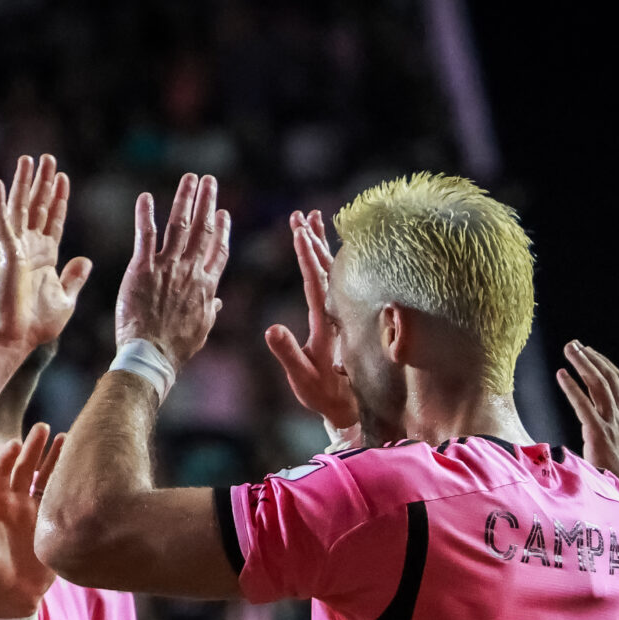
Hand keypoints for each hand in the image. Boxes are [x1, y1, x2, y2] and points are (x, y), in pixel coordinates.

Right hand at [0, 154, 92, 350]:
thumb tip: (86, 260)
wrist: (16, 339)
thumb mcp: (66, 300)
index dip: (58, 199)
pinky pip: (2, 224)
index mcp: (45, 258)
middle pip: (37, 208)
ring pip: (20, 209)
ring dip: (23, 184)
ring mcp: (16, 250)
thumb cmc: (36, 325)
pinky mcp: (7, 255)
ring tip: (28, 159)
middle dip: (43, 183)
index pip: (53, 220)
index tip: (63, 177)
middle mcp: (29, 249)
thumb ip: (74, 279)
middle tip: (47, 158)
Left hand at [0, 422, 62, 619]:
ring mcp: (35, 511)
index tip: (17, 443)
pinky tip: (79, 468)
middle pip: (26, 468)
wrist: (9, 597)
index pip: (3, 472)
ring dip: (55, 459)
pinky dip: (68, 482)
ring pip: (46, 478)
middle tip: (44, 428)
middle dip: (35, 448)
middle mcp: (16, 502)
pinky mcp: (52, 523)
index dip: (8, 457)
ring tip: (66, 439)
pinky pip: (60, 498)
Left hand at [113, 172, 232, 366]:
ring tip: (190, 179)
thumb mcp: (202, 330)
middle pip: (202, 229)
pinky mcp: (143, 268)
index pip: (218, 250)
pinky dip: (146, 214)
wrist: (152, 354)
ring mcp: (167, 267)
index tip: (222, 213)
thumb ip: (211, 310)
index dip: (222, 230)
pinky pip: (146, 235)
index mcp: (206, 285)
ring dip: (185, 198)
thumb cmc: (176, 347)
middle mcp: (190, 270)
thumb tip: (218, 302)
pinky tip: (146, 197)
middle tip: (209, 181)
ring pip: (180, 225)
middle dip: (207, 202)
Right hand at [263, 209, 359, 439]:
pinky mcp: (340, 315)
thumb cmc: (322, 393)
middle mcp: (337, 312)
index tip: (299, 231)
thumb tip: (271, 329)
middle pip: (326, 268)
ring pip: (332, 269)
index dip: (307, 256)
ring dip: (321, 243)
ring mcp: (341, 312)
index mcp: (327, 323)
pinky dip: (329, 258)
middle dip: (313, 240)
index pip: (316, 282)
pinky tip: (325, 246)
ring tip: (313, 217)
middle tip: (301, 215)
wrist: (347, 404)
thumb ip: (287, 353)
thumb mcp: (301, 377)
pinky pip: (336, 279)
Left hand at [555, 340, 618, 492]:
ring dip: (583, 363)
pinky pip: (584, 405)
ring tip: (570, 349)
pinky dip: (572, 387)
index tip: (591, 353)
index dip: (605, 365)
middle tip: (575, 344)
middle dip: (592, 358)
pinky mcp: (599, 435)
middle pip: (609, 378)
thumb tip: (594, 433)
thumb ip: (609, 436)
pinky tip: (562, 374)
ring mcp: (613, 425)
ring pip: (599, 384)